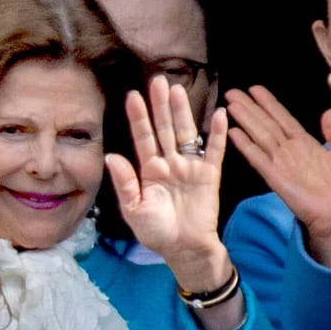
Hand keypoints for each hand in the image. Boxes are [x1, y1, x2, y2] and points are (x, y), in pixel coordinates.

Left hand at [105, 76, 228, 286]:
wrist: (183, 249)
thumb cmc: (157, 232)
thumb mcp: (134, 209)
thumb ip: (125, 183)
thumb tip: (112, 156)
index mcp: (149, 170)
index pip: (143, 138)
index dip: (138, 118)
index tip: (132, 96)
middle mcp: (169, 163)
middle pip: (164, 128)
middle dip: (160, 105)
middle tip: (158, 80)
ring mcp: (190, 167)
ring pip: (186, 133)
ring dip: (183, 112)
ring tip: (178, 90)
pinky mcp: (209, 175)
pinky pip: (214, 151)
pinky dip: (217, 134)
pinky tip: (218, 115)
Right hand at [226, 86, 330, 269]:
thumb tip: (327, 112)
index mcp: (308, 145)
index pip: (284, 119)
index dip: (270, 104)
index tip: (256, 90)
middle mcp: (291, 152)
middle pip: (267, 124)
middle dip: (250, 108)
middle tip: (233, 92)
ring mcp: (282, 164)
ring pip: (260, 136)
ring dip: (245, 119)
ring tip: (230, 103)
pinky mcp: (276, 178)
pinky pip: (259, 159)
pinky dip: (246, 146)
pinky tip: (234, 132)